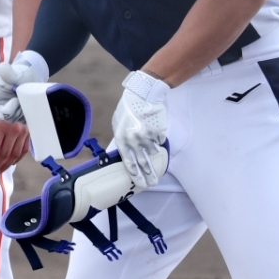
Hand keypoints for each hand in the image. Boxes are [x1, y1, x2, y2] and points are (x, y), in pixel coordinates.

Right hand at [0, 51, 49, 123]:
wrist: (31, 79)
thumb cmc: (19, 74)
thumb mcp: (15, 72)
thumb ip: (8, 72)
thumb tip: (2, 67)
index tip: (0, 116)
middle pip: (0, 116)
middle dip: (11, 110)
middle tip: (17, 99)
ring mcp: (6, 113)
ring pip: (12, 119)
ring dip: (20, 110)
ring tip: (23, 98)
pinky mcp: (16, 117)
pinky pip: (21, 121)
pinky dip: (26, 114)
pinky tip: (28, 105)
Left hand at [0, 113, 30, 172]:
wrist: (16, 85)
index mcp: (1, 125)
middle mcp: (14, 130)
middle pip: (4, 154)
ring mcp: (23, 131)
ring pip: (15, 154)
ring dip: (6, 164)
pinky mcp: (29, 130)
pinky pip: (24, 148)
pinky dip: (18, 158)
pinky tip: (11, 162)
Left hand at [111, 71, 169, 189]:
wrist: (142, 94)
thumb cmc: (128, 108)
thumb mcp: (118, 124)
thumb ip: (122, 139)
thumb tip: (126, 152)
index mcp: (122, 140)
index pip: (129, 163)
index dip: (135, 175)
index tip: (140, 183)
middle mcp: (134, 141)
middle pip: (143, 163)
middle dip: (149, 175)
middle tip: (153, 183)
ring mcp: (147, 137)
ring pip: (153, 152)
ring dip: (154, 151)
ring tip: (152, 146)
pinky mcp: (158, 132)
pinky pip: (160, 141)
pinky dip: (158, 139)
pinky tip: (155, 130)